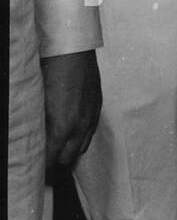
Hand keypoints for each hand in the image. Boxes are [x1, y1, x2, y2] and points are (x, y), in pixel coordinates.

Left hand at [41, 50, 101, 168]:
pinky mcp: (98, 105)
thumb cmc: (50, 74)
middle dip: (56, 162)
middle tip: (45, 160)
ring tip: (58, 148)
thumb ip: (40, 127)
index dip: (43, 165)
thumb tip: (35, 140)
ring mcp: (91, 115)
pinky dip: (81, 136)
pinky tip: (72, 131)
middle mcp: (81, 125)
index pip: (52, 159)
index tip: (36, 167)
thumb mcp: (39, 105)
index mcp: (63, 127)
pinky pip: (91, 131)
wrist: (72, 51)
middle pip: (69, 158)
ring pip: (83, 146)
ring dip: (70, 150)